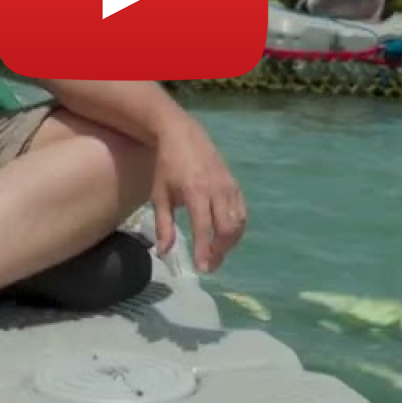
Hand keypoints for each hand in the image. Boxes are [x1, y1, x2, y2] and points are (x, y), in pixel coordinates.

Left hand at [148, 117, 246, 272]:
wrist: (182, 134)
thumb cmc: (167, 166)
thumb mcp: (159, 195)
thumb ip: (163, 225)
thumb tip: (165, 252)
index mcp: (195, 192)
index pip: (204, 227)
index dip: (205, 250)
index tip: (203, 268)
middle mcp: (216, 189)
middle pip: (227, 228)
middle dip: (220, 251)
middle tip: (210, 265)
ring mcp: (228, 185)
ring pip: (238, 221)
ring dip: (230, 242)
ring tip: (217, 253)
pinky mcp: (234, 183)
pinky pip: (241, 211)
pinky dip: (236, 228)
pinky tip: (226, 236)